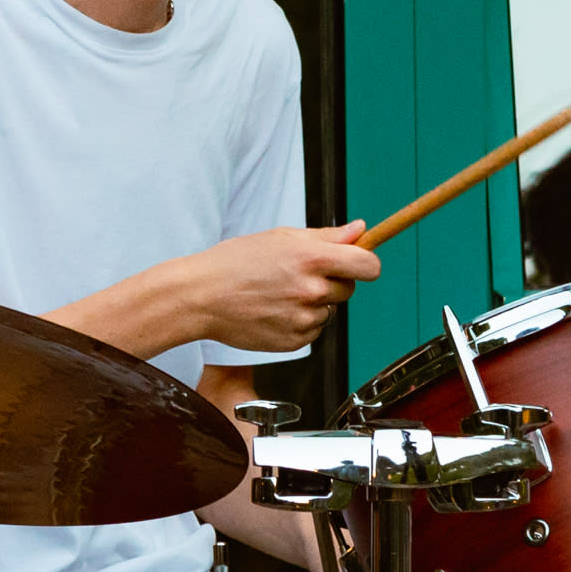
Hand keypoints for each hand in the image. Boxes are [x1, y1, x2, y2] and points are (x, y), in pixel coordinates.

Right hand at [176, 221, 380, 353]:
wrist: (201, 296)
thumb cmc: (236, 262)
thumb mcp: (281, 237)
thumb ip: (327, 236)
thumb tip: (360, 230)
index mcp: (312, 258)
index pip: (368, 266)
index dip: (366, 264)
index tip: (358, 264)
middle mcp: (312, 290)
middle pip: (349, 289)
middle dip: (333, 281)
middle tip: (299, 275)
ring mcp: (304, 319)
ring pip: (329, 310)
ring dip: (314, 303)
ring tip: (279, 293)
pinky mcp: (295, 341)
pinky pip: (313, 330)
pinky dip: (300, 322)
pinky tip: (275, 310)